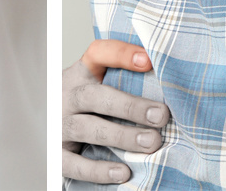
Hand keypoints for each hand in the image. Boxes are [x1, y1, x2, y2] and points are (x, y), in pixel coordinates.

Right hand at [61, 40, 170, 184]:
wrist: (49, 128)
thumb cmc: (89, 106)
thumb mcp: (101, 85)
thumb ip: (129, 81)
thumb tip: (177, 84)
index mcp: (82, 75)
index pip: (98, 54)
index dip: (121, 54)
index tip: (148, 61)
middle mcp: (67, 97)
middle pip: (94, 96)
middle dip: (129, 106)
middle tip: (160, 116)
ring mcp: (58, 126)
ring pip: (86, 128)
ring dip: (121, 136)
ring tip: (151, 142)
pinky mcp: (55, 154)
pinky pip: (73, 163)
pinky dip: (98, 169)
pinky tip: (122, 171)